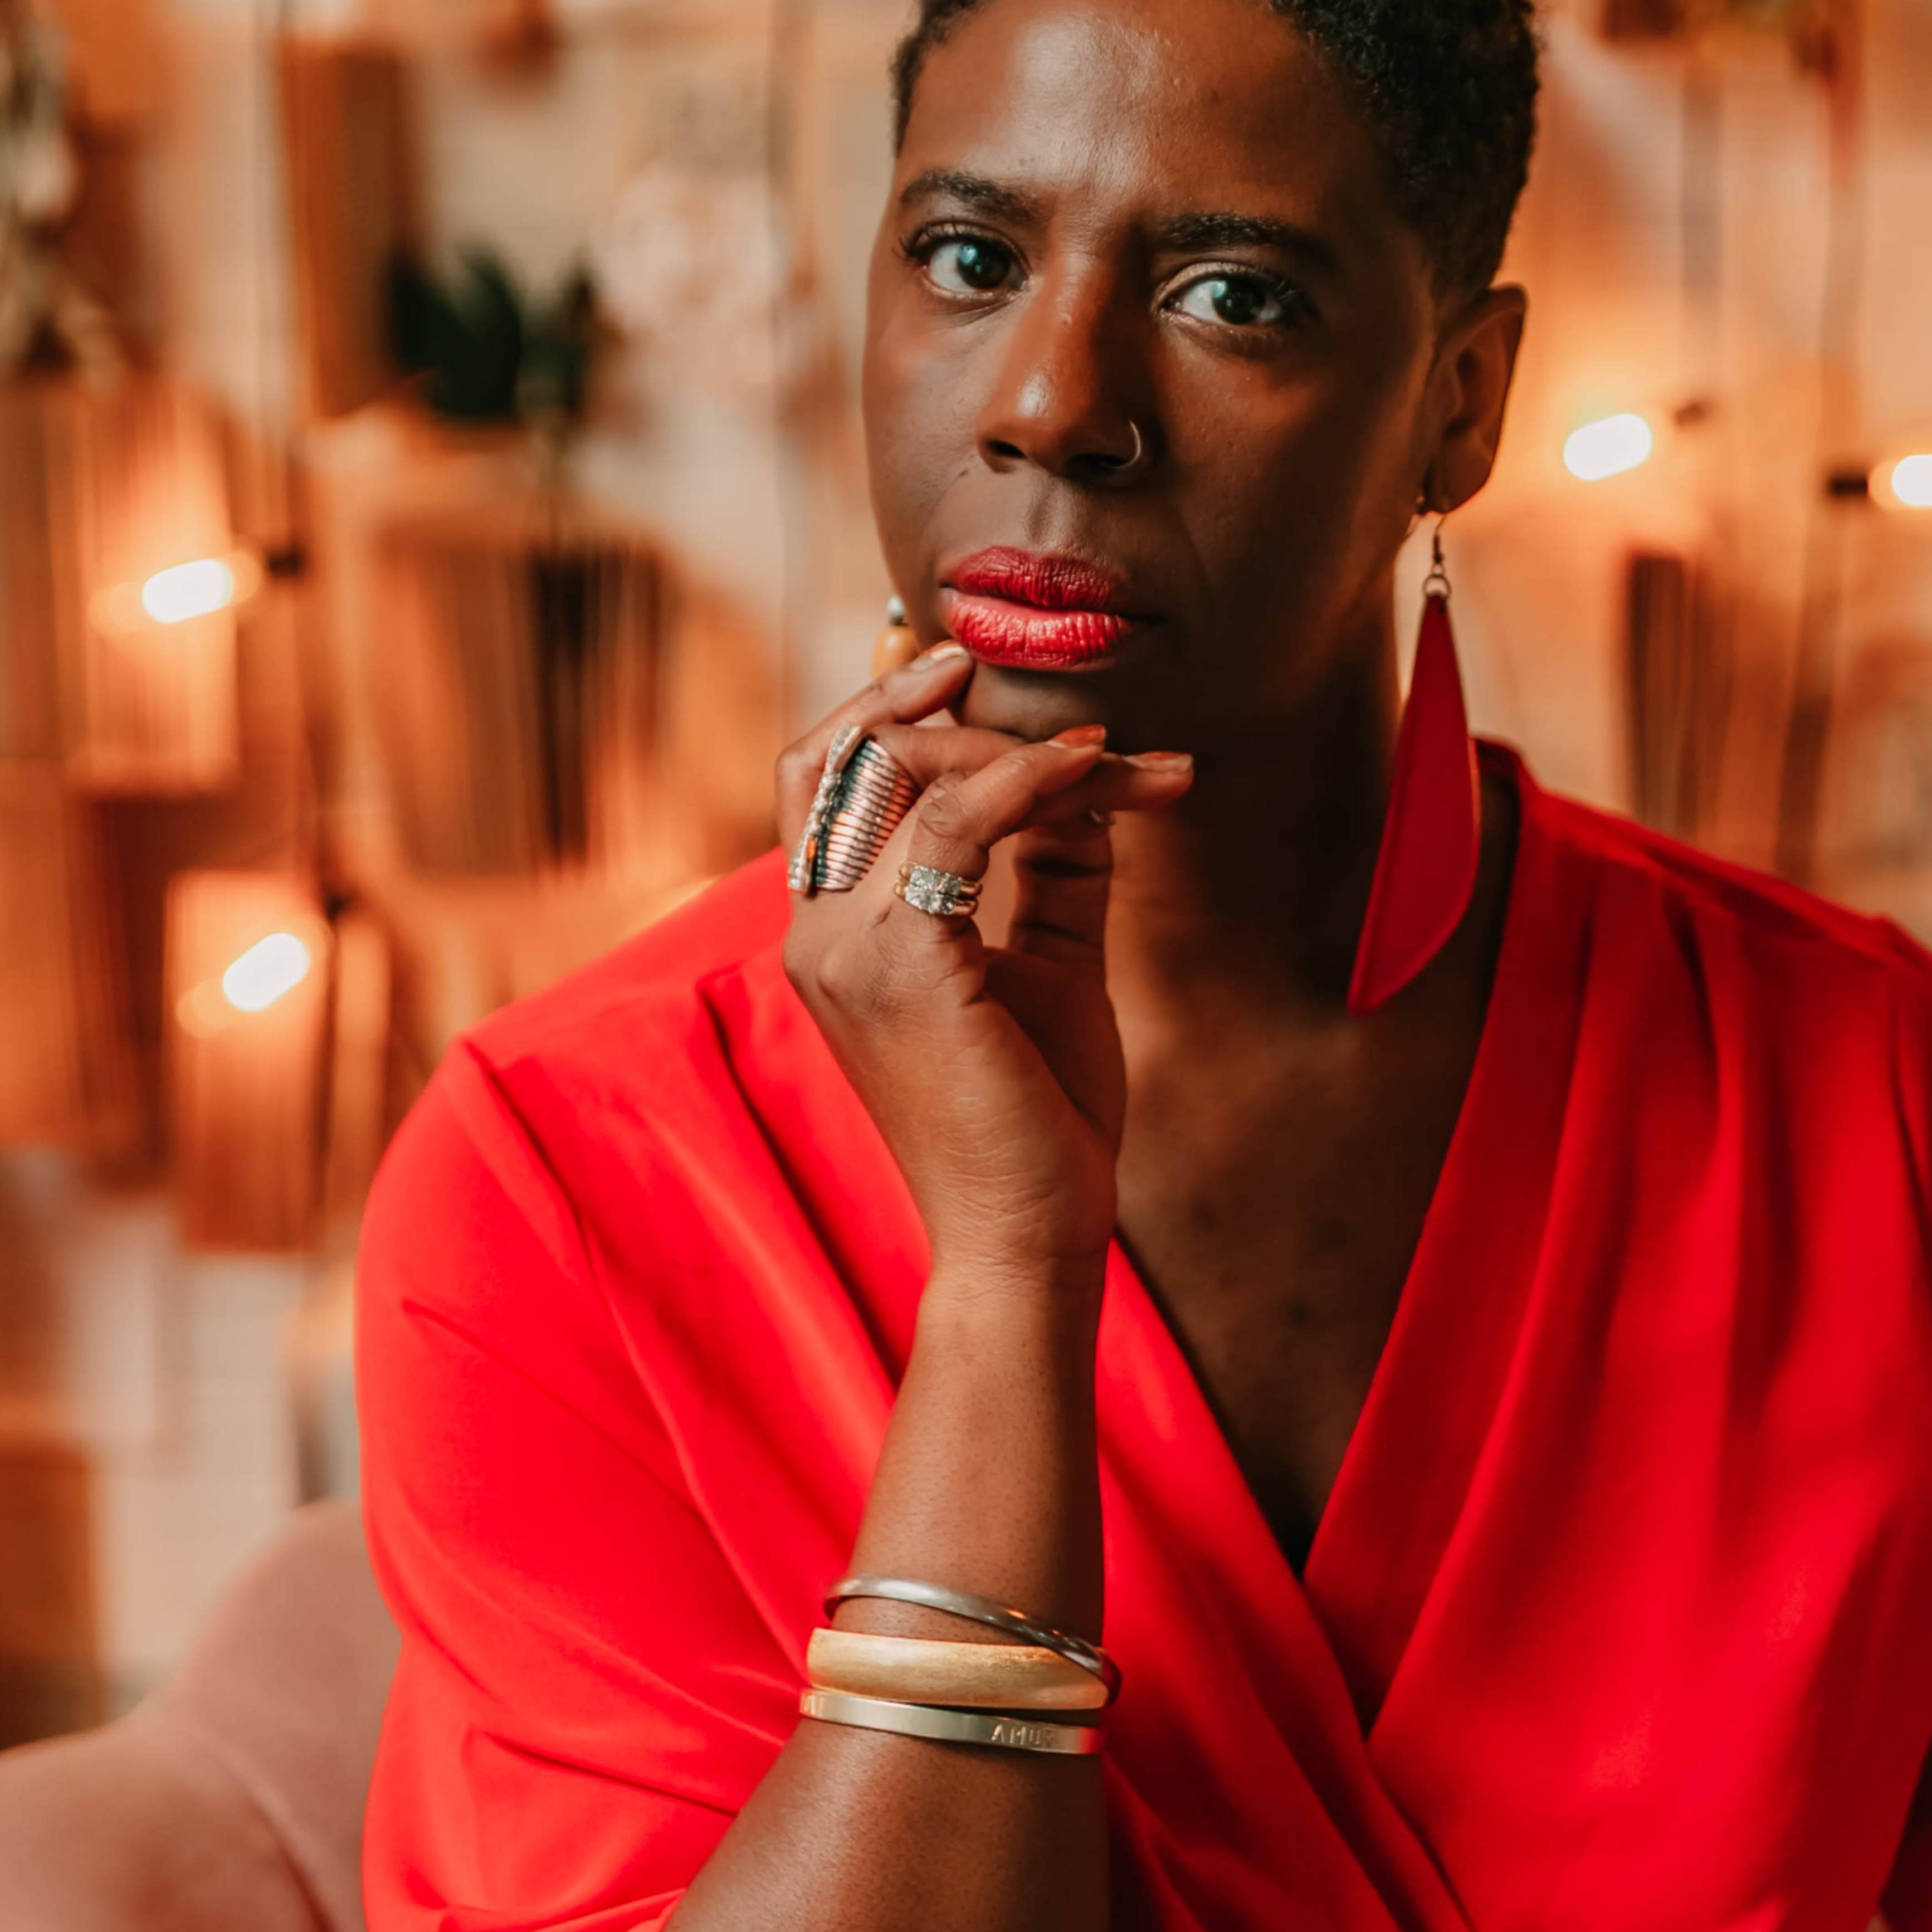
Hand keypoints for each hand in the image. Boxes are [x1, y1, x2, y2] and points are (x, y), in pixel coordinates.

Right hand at [780, 649, 1191, 1281]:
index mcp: (830, 932)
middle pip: (839, 754)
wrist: (1031, 1237)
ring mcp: (842, 947)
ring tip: (1118, 758)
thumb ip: (1050, 871)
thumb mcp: (1048, 964)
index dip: (899, 713)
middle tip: (1057, 705)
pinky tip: (1100, 777)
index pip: (824, 778)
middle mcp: (813, 932)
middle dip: (943, 706)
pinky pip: (951, 823)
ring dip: (1019, 749)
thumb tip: (1084, 787)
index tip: (1006, 694)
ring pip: (901, 772)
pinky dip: (1027, 782)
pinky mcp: (898, 964)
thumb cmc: (1036, 1116)